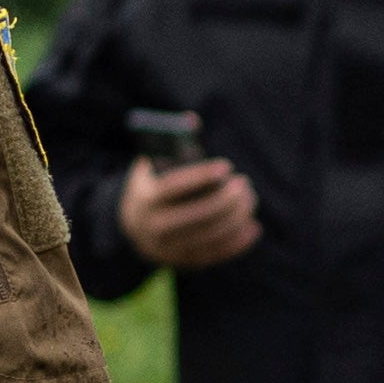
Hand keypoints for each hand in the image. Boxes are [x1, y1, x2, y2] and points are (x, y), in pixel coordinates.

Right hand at [118, 151, 265, 268]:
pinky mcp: (182, 262)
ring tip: (249, 199)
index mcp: (145, 199)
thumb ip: (168, 142)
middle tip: (244, 184)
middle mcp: (154, 227)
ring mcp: (168, 248)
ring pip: (209, 236)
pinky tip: (253, 227)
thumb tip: (191, 120)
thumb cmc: (151, 185)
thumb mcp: (151, 163)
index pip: (174, 188)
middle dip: (226, 199)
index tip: (226, 166)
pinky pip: (214, 255)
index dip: (201, 177)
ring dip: (235, 218)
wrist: (130, 226)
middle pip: (197, 215)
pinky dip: (236, 242)